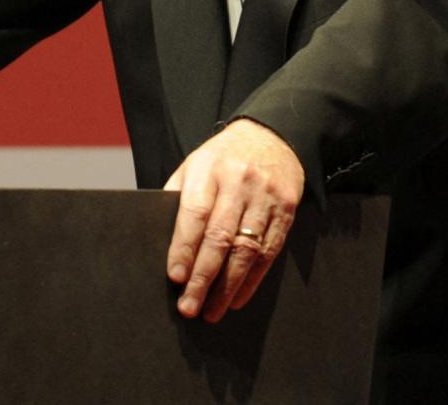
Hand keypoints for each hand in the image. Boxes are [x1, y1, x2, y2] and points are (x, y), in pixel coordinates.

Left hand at [163, 119, 303, 321]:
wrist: (272, 136)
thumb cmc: (223, 158)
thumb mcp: (194, 165)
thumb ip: (178, 197)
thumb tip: (161, 241)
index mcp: (208, 168)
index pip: (195, 212)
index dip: (184, 247)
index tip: (175, 277)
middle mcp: (238, 182)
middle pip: (220, 236)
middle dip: (203, 277)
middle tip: (189, 306)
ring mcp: (265, 196)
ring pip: (246, 249)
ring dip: (228, 286)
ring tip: (212, 310)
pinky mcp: (286, 209)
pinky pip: (269, 251)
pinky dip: (253, 279)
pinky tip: (238, 297)